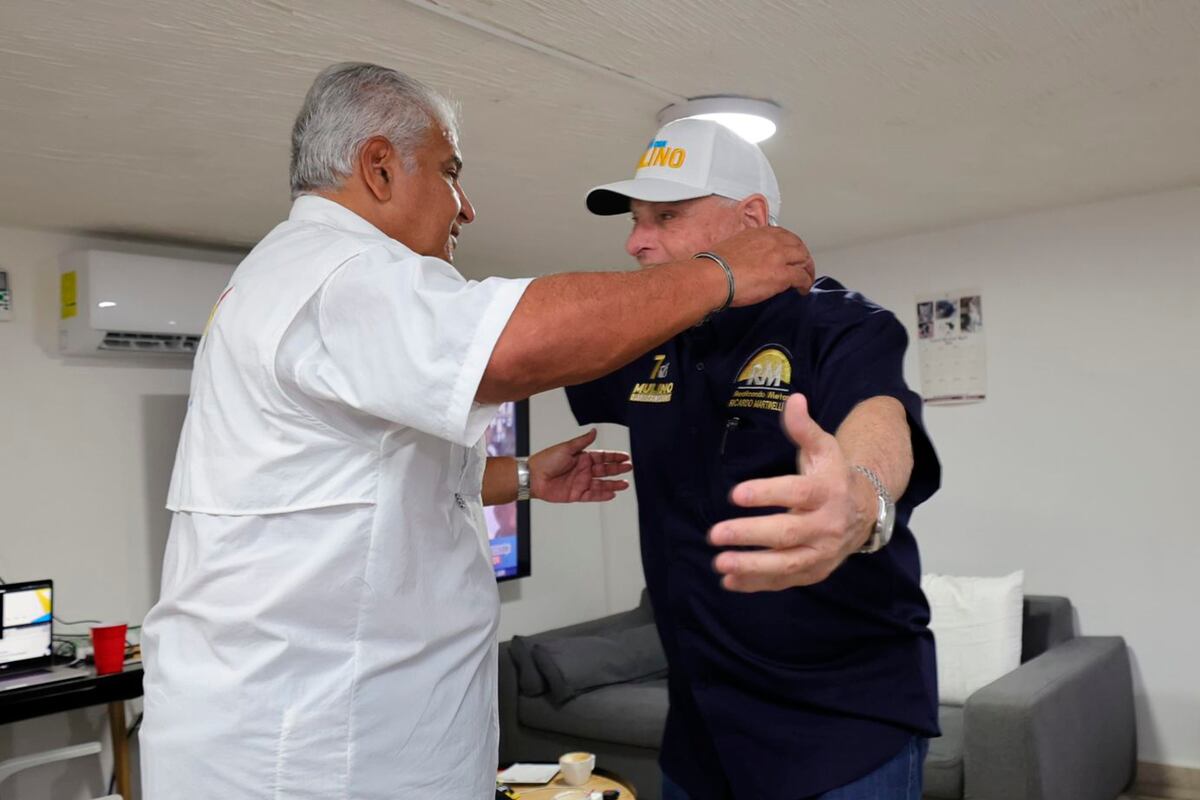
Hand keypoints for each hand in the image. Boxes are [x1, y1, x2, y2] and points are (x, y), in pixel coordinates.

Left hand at [529, 429, 632, 502]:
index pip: (602, 457)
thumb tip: (594, 431)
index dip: (614, 457)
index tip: (625, 457)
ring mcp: (581, 482)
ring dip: (613, 484)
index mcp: (581, 457)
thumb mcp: (566, 448)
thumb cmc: (546, 460)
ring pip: (601, 484)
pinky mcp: (576, 494)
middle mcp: (583, 470)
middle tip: (629, 468)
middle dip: (617, 469)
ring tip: (625, 484)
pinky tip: (612, 493)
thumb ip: (582, 442)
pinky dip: (603, 495)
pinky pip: (593, 496)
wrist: (533, 477)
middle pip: (604, 470)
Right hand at [707, 226, 815, 306]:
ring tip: (806, 279)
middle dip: (803, 257)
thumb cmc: (714, 266)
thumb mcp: (732, 247)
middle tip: (803, 266)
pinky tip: (803, 289)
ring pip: (804, 259)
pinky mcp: (782, 275)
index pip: (783, 235)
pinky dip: (806, 283)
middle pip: (798, 245)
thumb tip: (747, 260)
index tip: (790, 253)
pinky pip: (802, 277)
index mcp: (759, 233)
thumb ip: (745, 250)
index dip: (791, 245)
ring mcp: (779, 257)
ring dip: (808, 269)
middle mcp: (772, 241)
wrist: (712, 276)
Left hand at [708, 394, 875, 591]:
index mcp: (827, 491)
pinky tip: (729, 581)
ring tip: (719, 563)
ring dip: (751, 567)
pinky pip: (784, 581)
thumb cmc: (833, 476)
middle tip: (716, 533)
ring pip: (786, 564)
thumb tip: (793, 400)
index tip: (735, 494)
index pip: (796, 493)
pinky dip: (757, 585)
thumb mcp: (824, 448)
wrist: (866, 511)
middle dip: (750, 535)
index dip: (766, 494)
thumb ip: (804, 428)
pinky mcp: (814, 571)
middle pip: (787, 533)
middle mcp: (826, 525)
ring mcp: (821, 552)